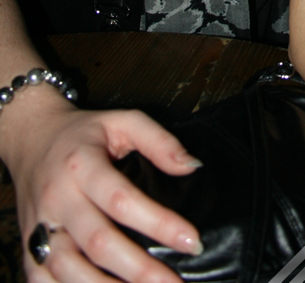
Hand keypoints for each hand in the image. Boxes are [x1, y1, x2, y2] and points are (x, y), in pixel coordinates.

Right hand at [6, 98, 202, 282]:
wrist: (32, 139)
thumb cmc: (84, 134)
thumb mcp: (123, 121)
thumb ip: (159, 141)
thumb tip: (192, 166)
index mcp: (82, 165)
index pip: (122, 199)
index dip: (159, 223)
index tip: (191, 240)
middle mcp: (59, 198)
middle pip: (97, 242)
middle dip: (138, 269)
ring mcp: (40, 227)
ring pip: (67, 269)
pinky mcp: (28, 248)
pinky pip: (40, 280)